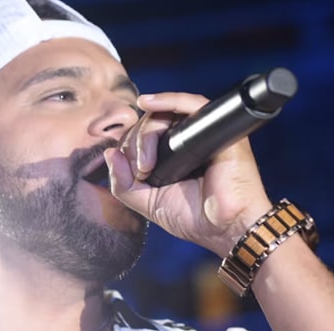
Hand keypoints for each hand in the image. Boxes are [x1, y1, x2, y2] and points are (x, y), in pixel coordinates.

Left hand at [104, 92, 273, 257]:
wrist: (225, 229)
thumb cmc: (193, 218)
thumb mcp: (146, 202)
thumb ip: (123, 183)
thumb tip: (109, 154)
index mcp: (170, 156)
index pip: (140, 136)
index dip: (127, 149)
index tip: (131, 174)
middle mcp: (185, 141)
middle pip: (148, 124)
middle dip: (134, 144)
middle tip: (141, 170)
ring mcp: (201, 133)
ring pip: (164, 114)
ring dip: (145, 134)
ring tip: (146, 163)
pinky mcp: (217, 129)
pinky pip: (192, 104)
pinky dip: (168, 99)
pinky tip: (147, 102)